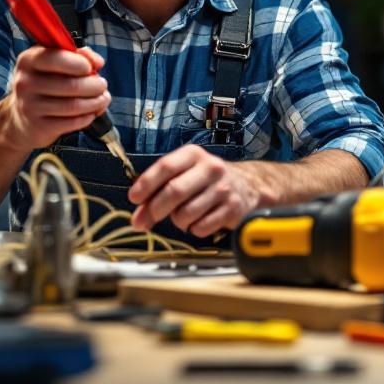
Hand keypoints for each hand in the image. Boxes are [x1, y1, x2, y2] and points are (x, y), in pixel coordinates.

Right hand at [5, 46, 108, 147]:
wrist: (20, 117)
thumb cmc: (44, 83)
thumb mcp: (55, 62)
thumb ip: (78, 55)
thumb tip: (97, 62)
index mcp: (28, 60)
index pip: (56, 58)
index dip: (81, 63)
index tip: (91, 68)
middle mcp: (26, 82)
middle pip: (71, 85)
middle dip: (95, 85)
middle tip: (102, 85)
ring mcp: (30, 106)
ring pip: (74, 105)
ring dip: (96, 102)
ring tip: (103, 99)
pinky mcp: (39, 126)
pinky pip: (71, 122)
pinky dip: (87, 117)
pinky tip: (90, 113)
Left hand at [127, 145, 262, 236]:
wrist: (248, 186)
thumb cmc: (207, 181)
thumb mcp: (185, 176)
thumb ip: (158, 193)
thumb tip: (138, 219)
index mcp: (194, 155)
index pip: (166, 166)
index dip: (147, 183)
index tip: (134, 198)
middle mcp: (211, 168)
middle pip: (174, 191)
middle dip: (156, 209)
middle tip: (148, 219)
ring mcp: (223, 188)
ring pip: (186, 213)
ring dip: (178, 221)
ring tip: (183, 216)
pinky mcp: (233, 209)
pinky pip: (201, 227)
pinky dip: (194, 229)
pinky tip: (200, 221)